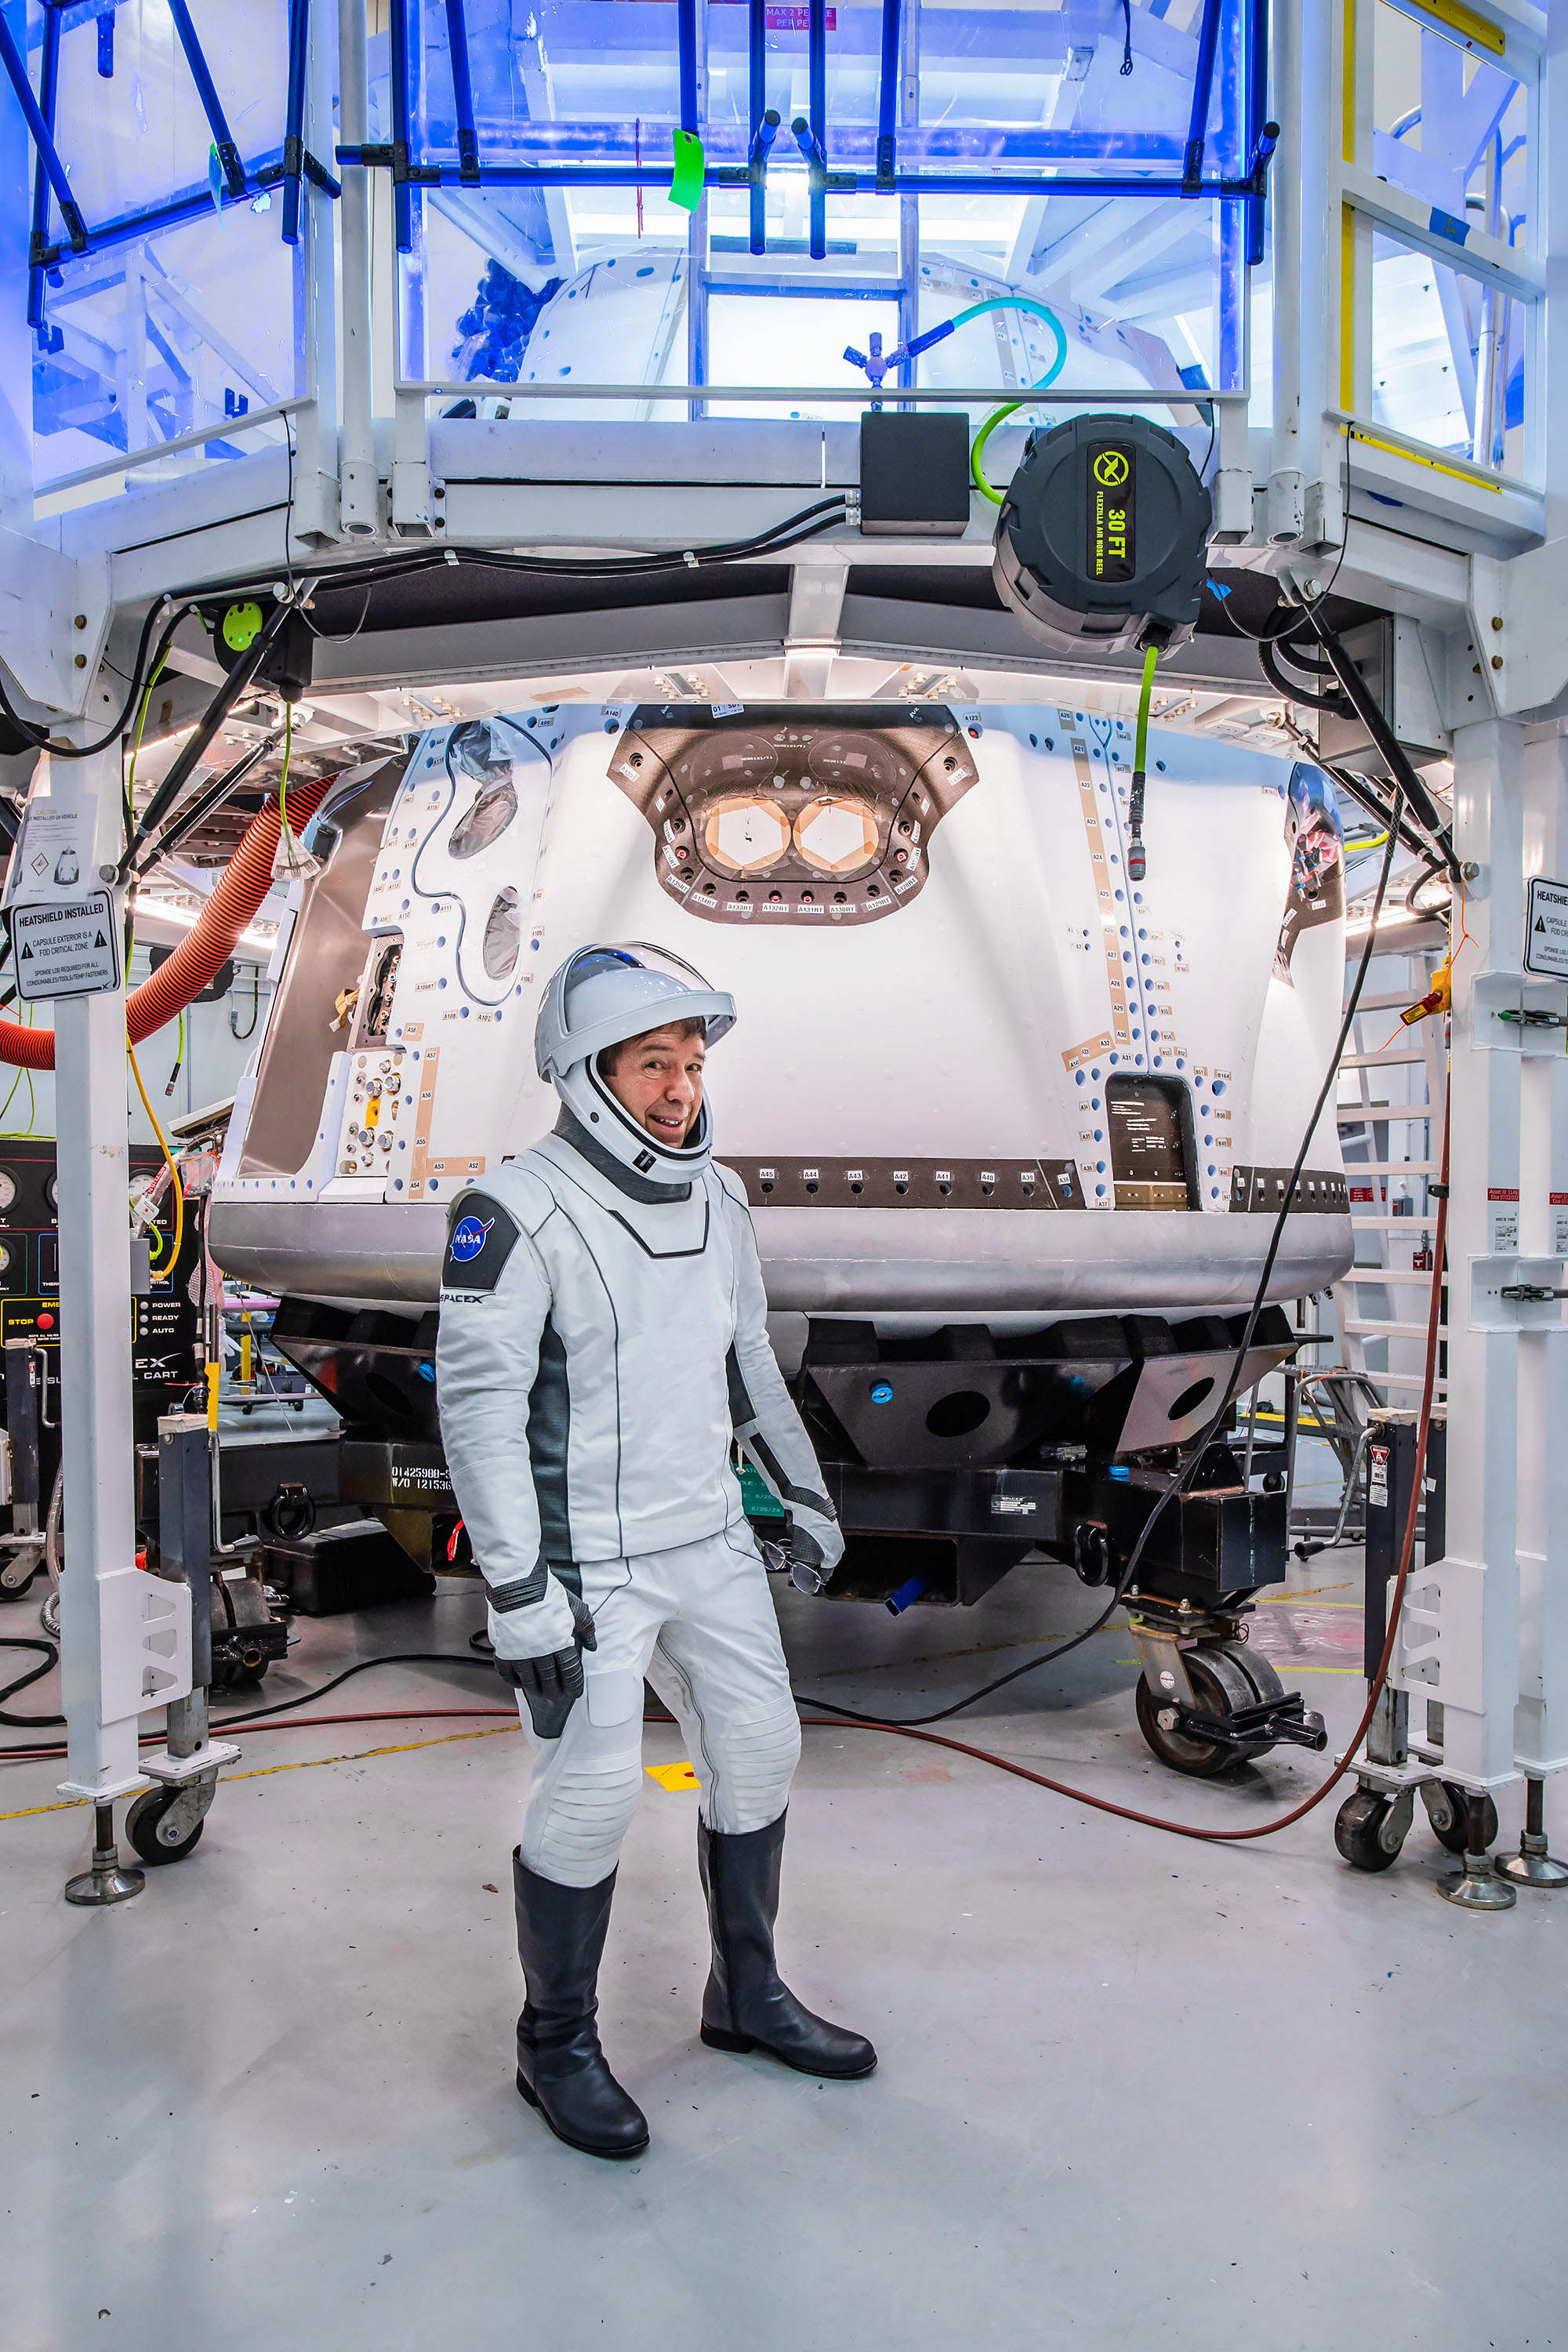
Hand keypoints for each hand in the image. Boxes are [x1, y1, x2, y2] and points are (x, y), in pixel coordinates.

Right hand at [495, 1591, 595, 1737]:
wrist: (518, 1584)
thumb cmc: (546, 1594)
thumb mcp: (575, 1609)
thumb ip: (587, 1629)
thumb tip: (592, 1645)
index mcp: (560, 1644)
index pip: (570, 1674)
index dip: (574, 1686)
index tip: (575, 1692)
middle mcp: (540, 1653)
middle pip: (549, 1682)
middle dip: (555, 1691)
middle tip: (557, 1694)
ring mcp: (520, 1654)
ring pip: (529, 1681)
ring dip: (536, 1689)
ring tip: (539, 1691)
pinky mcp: (504, 1650)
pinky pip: (507, 1674)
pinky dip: (514, 1681)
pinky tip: (518, 1681)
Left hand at [786, 1511, 843, 1595]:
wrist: (806, 1505)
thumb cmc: (810, 1531)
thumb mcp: (804, 1560)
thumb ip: (803, 1574)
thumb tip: (801, 1582)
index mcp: (835, 1557)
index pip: (823, 1576)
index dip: (809, 1580)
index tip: (798, 1580)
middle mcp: (834, 1545)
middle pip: (817, 1562)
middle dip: (803, 1564)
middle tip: (791, 1565)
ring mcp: (826, 1533)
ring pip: (811, 1549)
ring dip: (799, 1552)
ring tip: (789, 1551)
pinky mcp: (818, 1524)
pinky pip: (808, 1538)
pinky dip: (799, 1541)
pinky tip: (791, 1540)